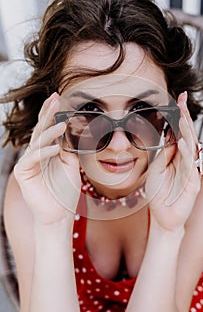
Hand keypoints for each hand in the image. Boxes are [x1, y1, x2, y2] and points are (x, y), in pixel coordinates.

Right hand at [14, 93, 80, 224]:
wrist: (59, 213)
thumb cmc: (64, 190)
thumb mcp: (71, 165)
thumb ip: (68, 149)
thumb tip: (69, 134)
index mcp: (46, 150)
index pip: (48, 128)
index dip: (52, 113)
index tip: (58, 98)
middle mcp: (36, 153)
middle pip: (41, 129)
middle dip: (48, 113)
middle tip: (55, 98)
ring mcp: (28, 162)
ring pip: (38, 142)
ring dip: (50, 132)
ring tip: (61, 123)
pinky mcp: (23, 172)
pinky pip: (34, 159)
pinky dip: (45, 153)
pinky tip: (55, 148)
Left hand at [145, 92, 200, 230]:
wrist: (162, 216)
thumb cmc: (159, 193)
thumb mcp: (157, 168)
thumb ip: (164, 154)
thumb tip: (170, 137)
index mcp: (178, 156)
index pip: (181, 132)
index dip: (180, 116)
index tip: (179, 99)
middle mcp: (186, 162)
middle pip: (188, 135)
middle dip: (185, 117)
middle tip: (182, 99)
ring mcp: (191, 172)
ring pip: (191, 147)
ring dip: (186, 131)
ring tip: (182, 115)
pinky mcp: (192, 185)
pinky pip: (189, 166)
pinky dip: (185, 153)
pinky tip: (181, 142)